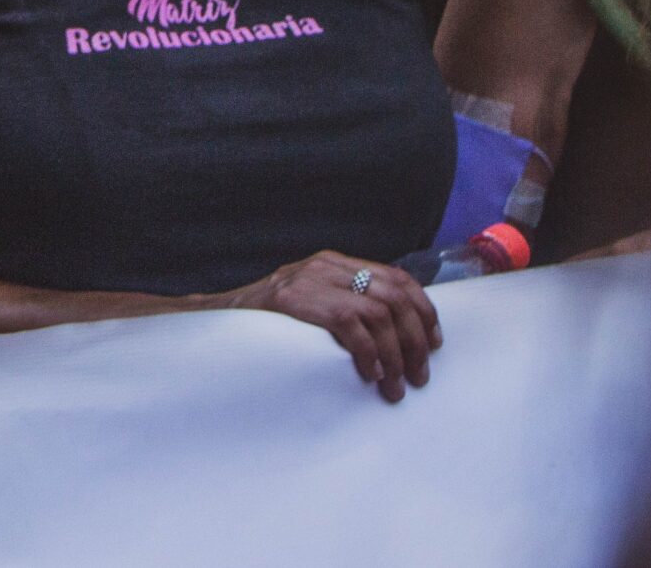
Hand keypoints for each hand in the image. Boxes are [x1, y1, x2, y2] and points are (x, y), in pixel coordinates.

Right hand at [222, 252, 440, 403]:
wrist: (215, 320)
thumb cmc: (267, 323)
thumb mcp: (310, 304)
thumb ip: (344, 305)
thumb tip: (393, 336)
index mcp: (334, 264)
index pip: (397, 277)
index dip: (424, 310)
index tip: (435, 342)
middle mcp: (327, 266)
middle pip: (395, 296)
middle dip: (416, 340)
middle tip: (419, 376)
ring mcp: (310, 280)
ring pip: (380, 312)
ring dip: (396, 354)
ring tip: (396, 386)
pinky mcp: (297, 300)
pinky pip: (351, 324)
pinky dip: (368, 352)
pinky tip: (370, 374)